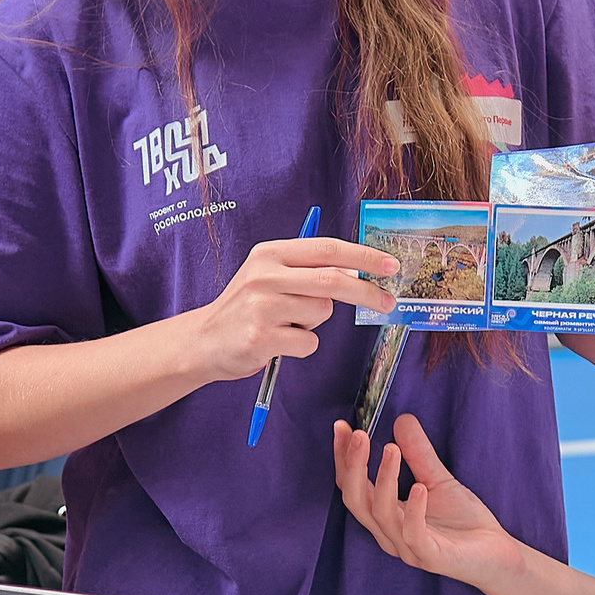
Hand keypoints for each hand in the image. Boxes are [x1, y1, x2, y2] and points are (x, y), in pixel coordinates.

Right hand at [191, 237, 396, 382]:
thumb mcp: (271, 277)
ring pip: (321, 313)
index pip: (327, 248)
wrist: (203, 340)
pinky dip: (302, 346)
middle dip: (366, 291)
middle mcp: (264, 275)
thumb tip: (357, 269)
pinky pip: (308, 342)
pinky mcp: (261, 338)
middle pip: (332, 280)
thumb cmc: (246, 308)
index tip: (391, 265)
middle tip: (388, 302)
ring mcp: (261, 306)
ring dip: (314, 323)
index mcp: (270, 253)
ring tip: (286, 324)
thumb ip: (309, 270)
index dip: (363, 256)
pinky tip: (278, 342)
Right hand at [333, 413, 527, 592]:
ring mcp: (408, 548)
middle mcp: (389, 534)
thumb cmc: (465, 522)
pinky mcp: (431, 558)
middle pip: (356, 500)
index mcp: (385, 516)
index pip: (353, 486)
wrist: (498, 556)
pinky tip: (419, 487)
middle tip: (359, 435)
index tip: (341, 426)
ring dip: (383, 479)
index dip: (344, 458)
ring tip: (391, 449)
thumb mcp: (438, 480)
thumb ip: (418, 454)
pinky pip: (414, 535)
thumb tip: (402, 419)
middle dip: (353, 466)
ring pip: (381, 514)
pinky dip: (413, 510)